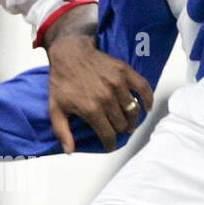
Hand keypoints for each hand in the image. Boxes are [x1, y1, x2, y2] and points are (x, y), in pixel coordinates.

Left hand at [46, 35, 153, 152]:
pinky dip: (148, 99)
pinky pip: (143, 88)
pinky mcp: (125, 72)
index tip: (110, 145)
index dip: (110, 144)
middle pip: (121, 124)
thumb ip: (62, 131)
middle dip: (119, 130)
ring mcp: (118, 85)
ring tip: (129, 123)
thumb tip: (69, 151)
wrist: (69, 53)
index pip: (108, 135)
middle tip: (116, 129)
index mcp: (91, 109)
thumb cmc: (62, 80)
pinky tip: (146, 107)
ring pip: (132, 111)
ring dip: (132, 120)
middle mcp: (107, 99)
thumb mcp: (55, 108)